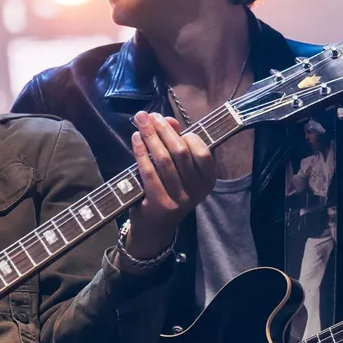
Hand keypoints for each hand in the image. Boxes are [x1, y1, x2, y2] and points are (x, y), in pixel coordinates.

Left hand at [125, 112, 215, 259]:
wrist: (155, 227)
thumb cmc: (168, 190)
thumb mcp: (179, 170)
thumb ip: (177, 144)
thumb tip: (168, 121)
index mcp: (207, 181)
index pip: (202, 152)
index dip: (185, 135)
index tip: (168, 123)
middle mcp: (197, 191)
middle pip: (181, 152)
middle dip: (163, 130)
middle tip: (149, 116)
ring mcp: (179, 199)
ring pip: (164, 160)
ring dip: (150, 137)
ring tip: (140, 122)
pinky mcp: (160, 203)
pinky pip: (149, 171)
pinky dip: (141, 152)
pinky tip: (135, 139)